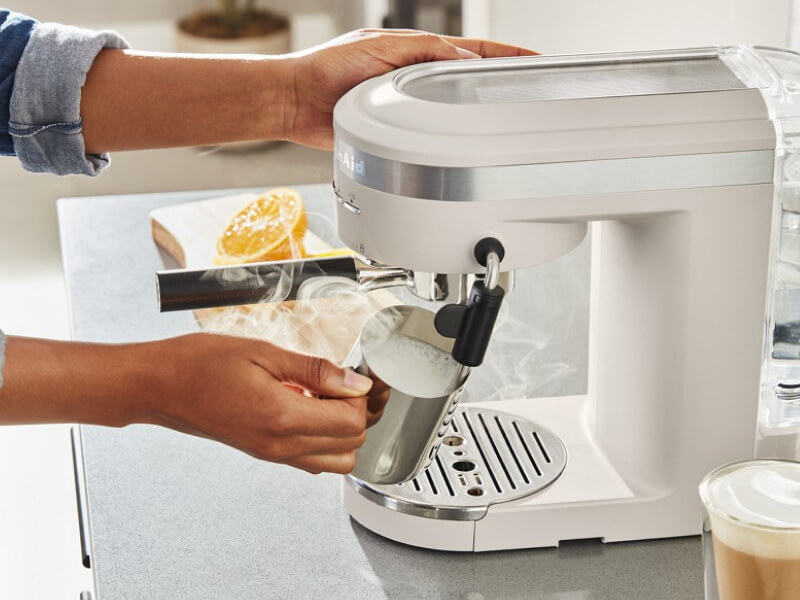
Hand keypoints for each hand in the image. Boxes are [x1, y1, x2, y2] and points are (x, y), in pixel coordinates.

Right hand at [138, 333, 373, 473]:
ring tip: (320, 396)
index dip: (357, 396)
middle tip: (334, 383)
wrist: (159, 386)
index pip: (352, 423)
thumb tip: (355, 383)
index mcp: (281, 418)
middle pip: (351, 446)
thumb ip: (315, 371)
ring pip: (335, 461)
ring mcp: (272, 454)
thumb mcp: (264, 353)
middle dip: (354, 413)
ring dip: (340, 430)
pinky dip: (321, 438)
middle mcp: (279, 445)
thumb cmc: (200, 364)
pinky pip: (311, 459)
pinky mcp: (264, 454)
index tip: (345, 374)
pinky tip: (303, 406)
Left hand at [284, 29, 536, 148]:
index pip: (471, 52)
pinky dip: (447, 138)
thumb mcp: (381, 50)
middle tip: (531, 94)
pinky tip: (462, 145)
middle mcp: (413, 78)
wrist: (294, 101)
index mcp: (414, 52)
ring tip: (506, 121)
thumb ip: (423, 53)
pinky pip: (427, 134)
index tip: (534, 60)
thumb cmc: (326, 69)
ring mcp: (404, 105)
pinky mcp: (392, 131)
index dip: (504, 56)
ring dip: (476, 115)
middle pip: (466, 82)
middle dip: (500, 86)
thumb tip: (463, 61)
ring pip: (450, 111)